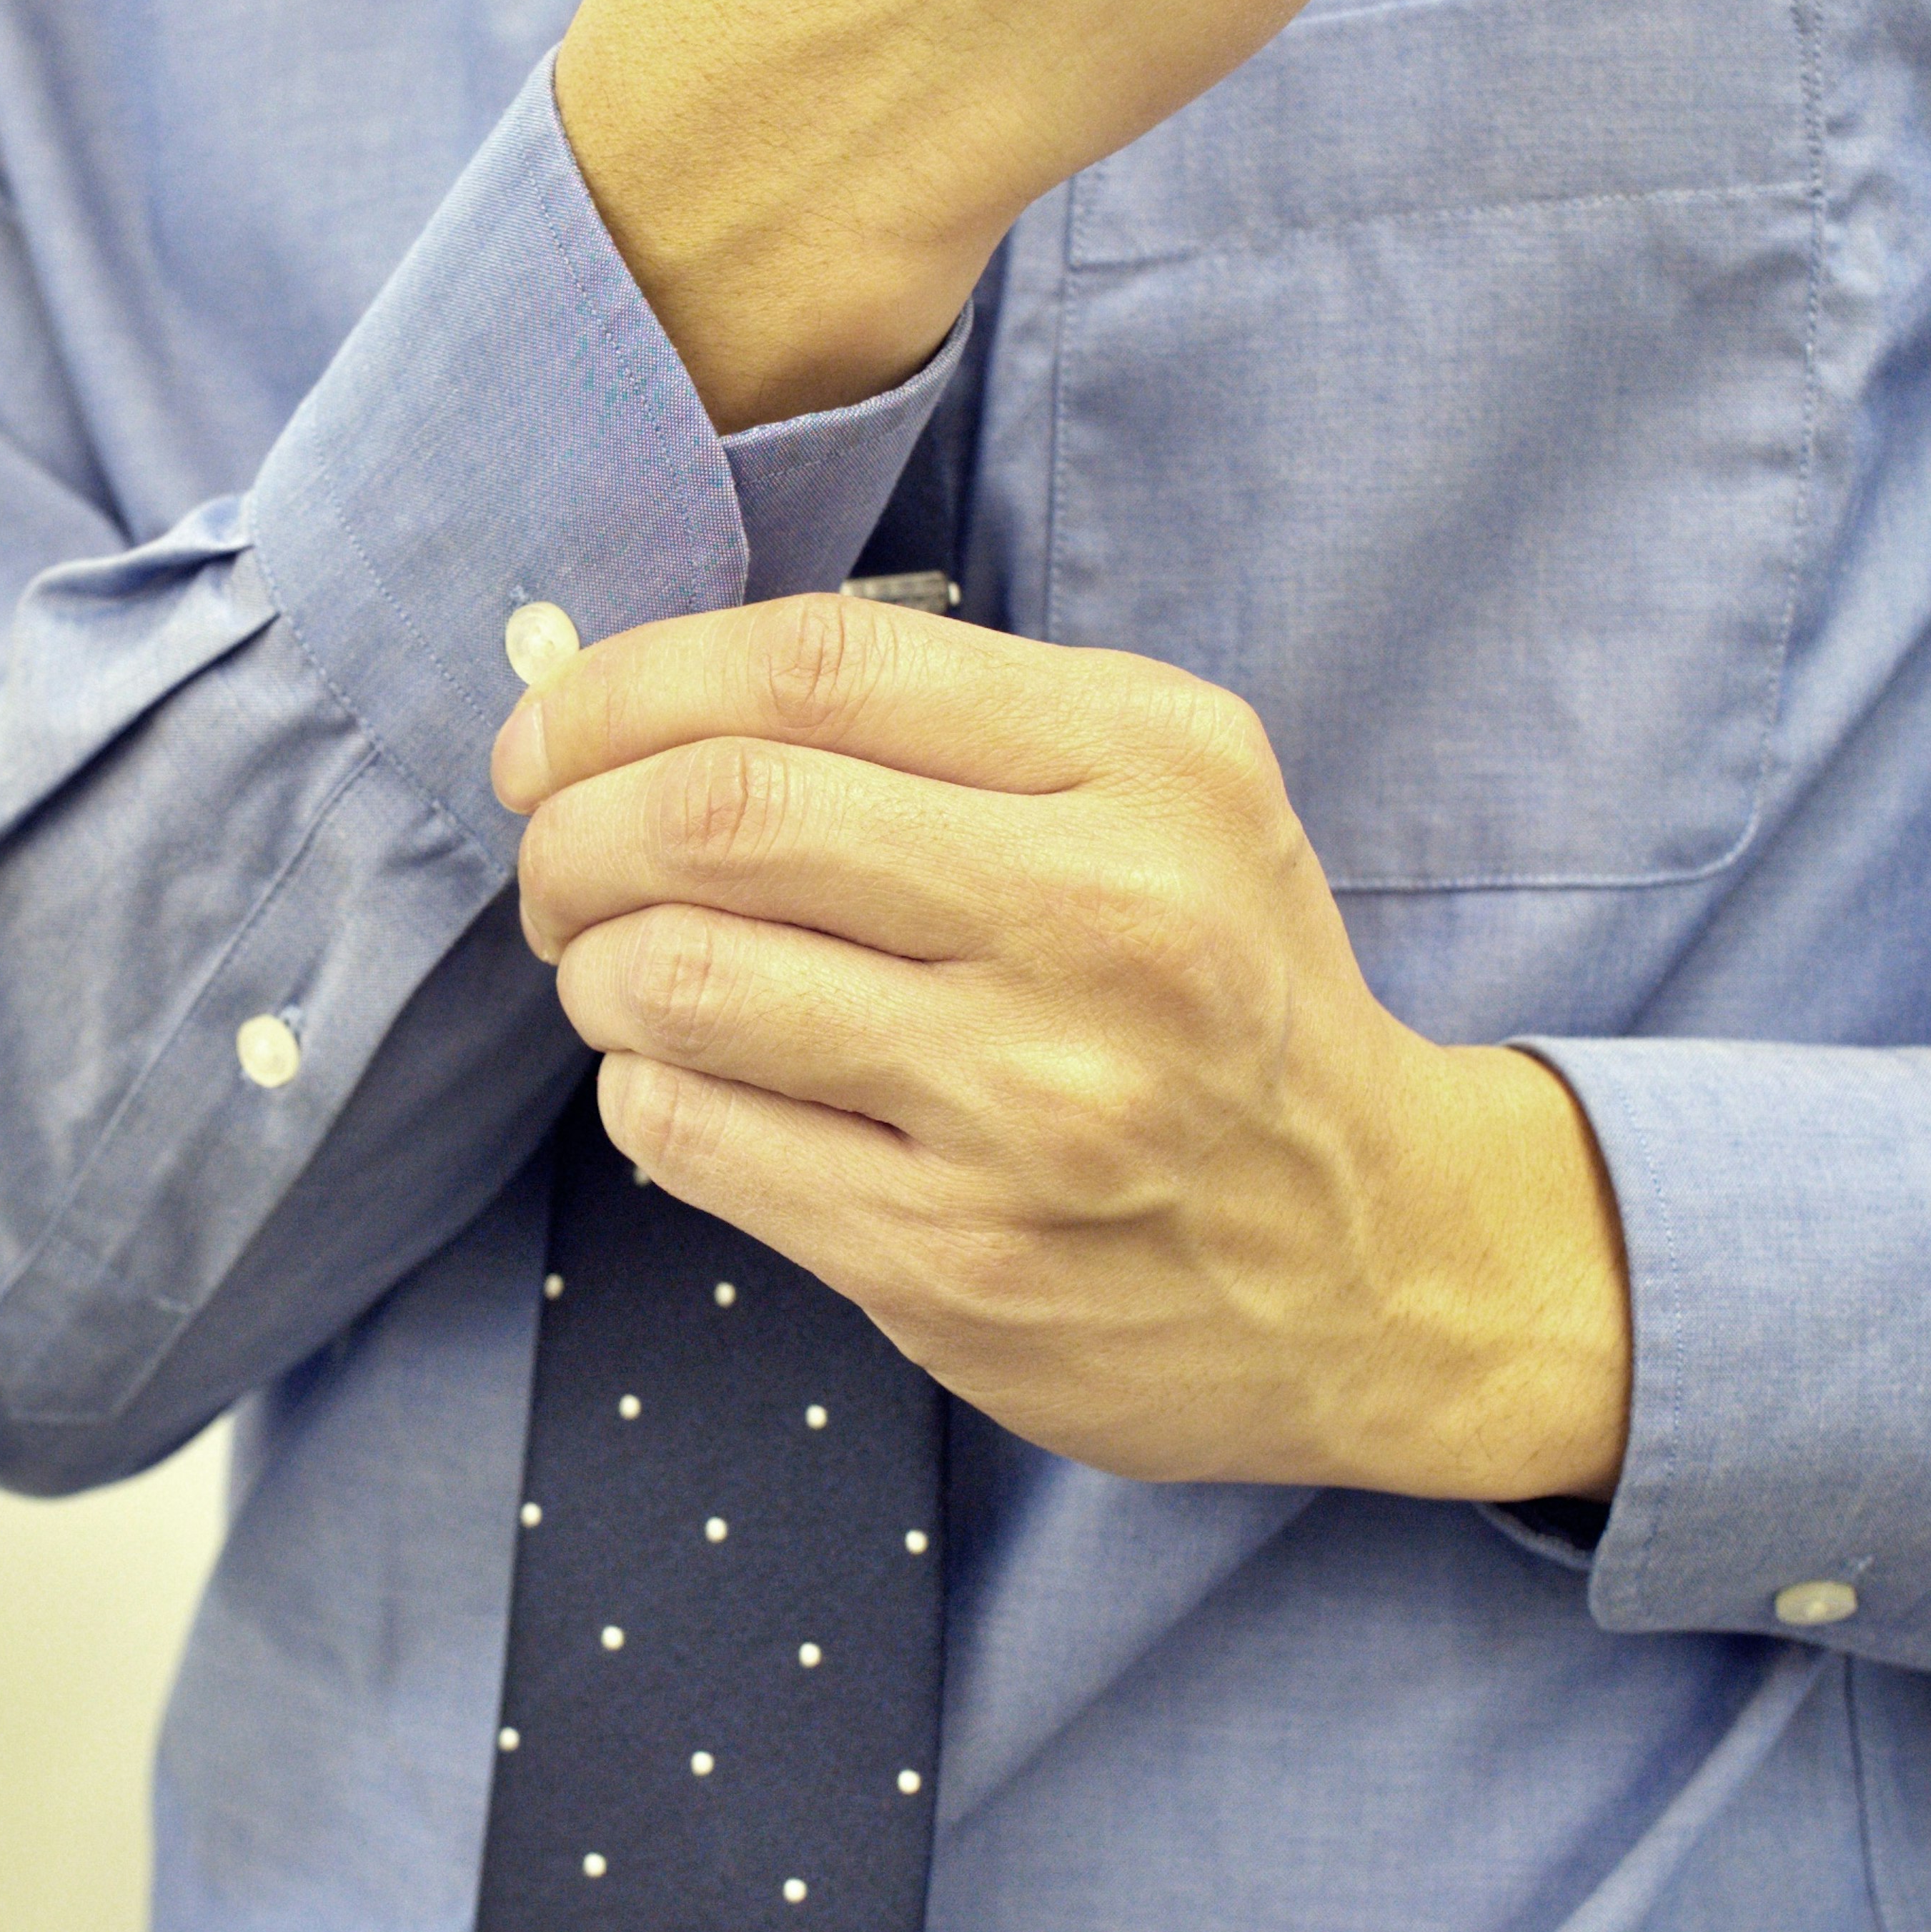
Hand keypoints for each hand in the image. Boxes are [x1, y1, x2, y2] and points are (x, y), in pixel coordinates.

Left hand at [496, 597, 1630, 1499]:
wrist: (1381, 1264)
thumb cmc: (1224, 994)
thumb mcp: (1170, 792)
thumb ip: (954, 722)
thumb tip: (650, 696)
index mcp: (1149, 767)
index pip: (811, 667)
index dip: (626, 685)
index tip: (550, 733)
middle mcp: (1103, 924)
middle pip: (720, 814)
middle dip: (574, 829)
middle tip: (554, 862)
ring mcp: (1031, 1107)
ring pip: (681, 981)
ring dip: (594, 967)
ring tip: (618, 974)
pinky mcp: (957, 1260)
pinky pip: (696, 1135)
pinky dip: (642, 1089)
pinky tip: (689, 1081)